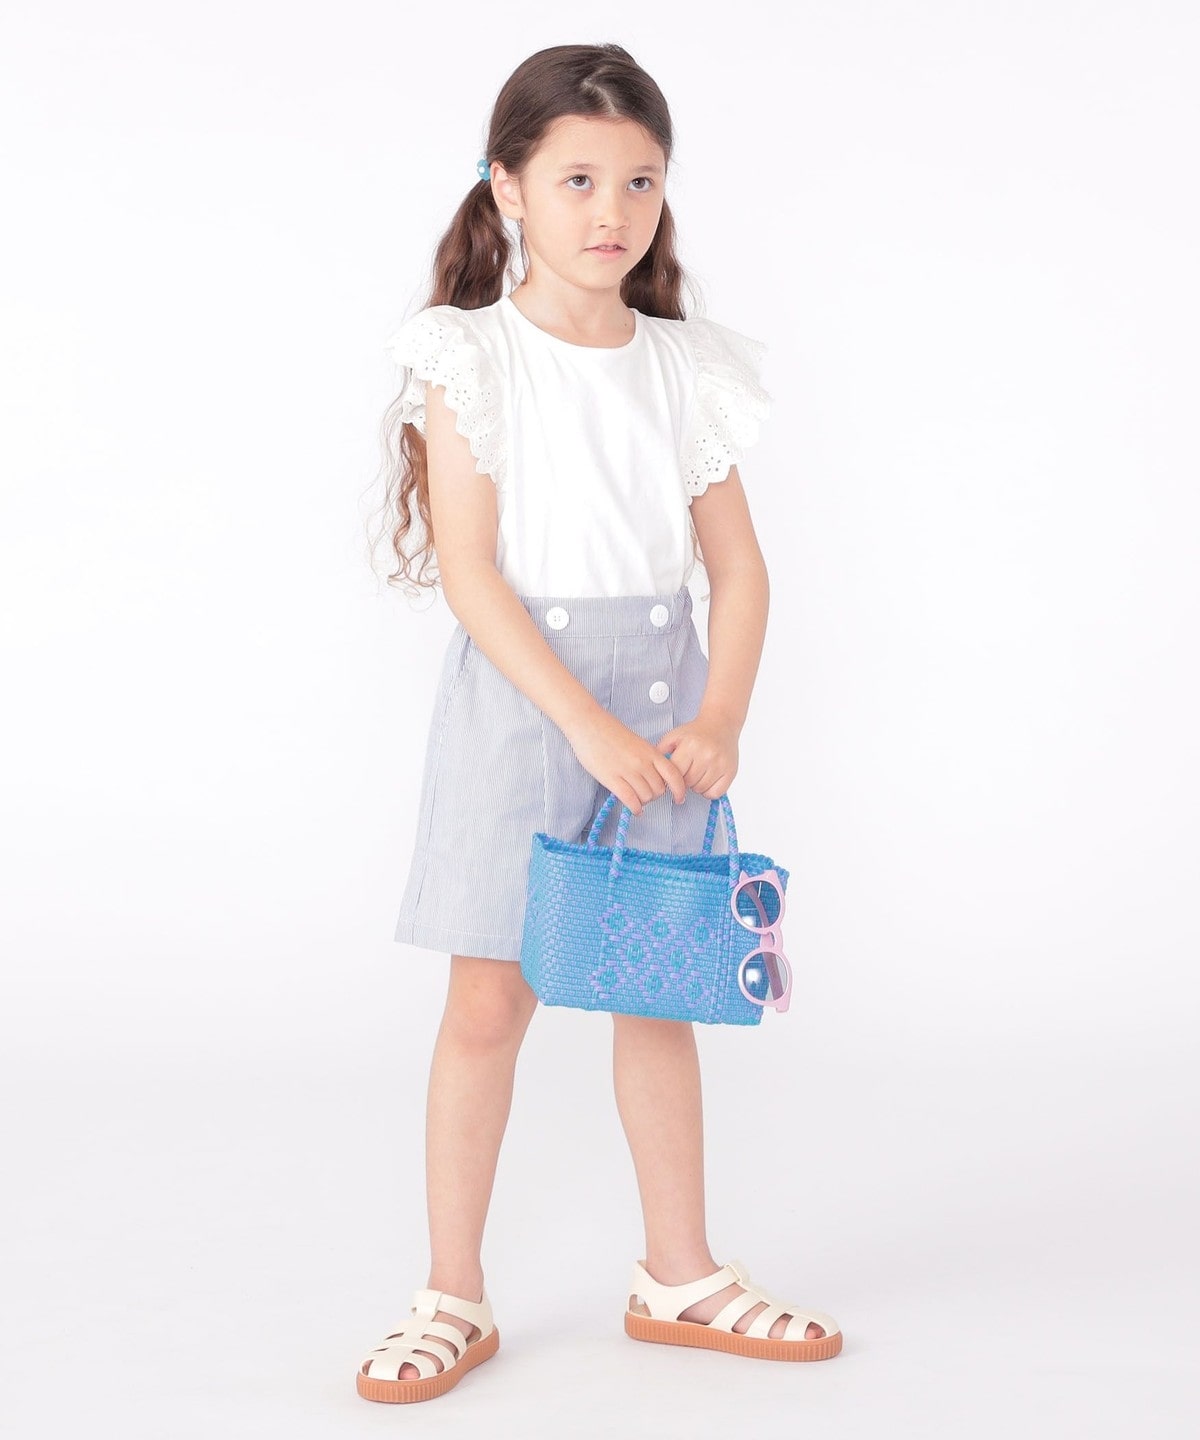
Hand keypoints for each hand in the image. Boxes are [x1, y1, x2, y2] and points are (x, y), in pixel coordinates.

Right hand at [565, 707, 686, 815]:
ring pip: (646, 797)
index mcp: (650, 751)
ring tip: (637, 800)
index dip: (680, 789)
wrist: (588, 724)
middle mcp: (642, 762)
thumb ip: (647, 758)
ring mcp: (627, 771)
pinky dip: (635, 809)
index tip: (679, 798)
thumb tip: (655, 776)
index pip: (674, 775)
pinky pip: (631, 800)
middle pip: (659, 790)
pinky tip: (634, 809)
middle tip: (647, 794)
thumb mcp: (636, 742)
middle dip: (655, 796)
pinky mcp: (612, 778)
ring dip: (644, 802)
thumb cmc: (609, 731)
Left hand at [655, 708, 739, 798]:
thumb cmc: (697, 732)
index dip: (672, 778)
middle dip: (685, 781)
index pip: (676, 773)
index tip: (672, 778)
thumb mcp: (674, 736)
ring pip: (701, 789)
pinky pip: (715, 793)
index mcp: (691, 746)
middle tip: (687, 772)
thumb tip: (653, 771)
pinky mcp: (731, 771)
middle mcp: (707, 755)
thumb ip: (660, 751)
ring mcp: (720, 764)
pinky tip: (707, 779)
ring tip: (698, 773)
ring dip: (696, 786)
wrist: (721, 724)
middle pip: (688, 783)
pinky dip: (709, 791)